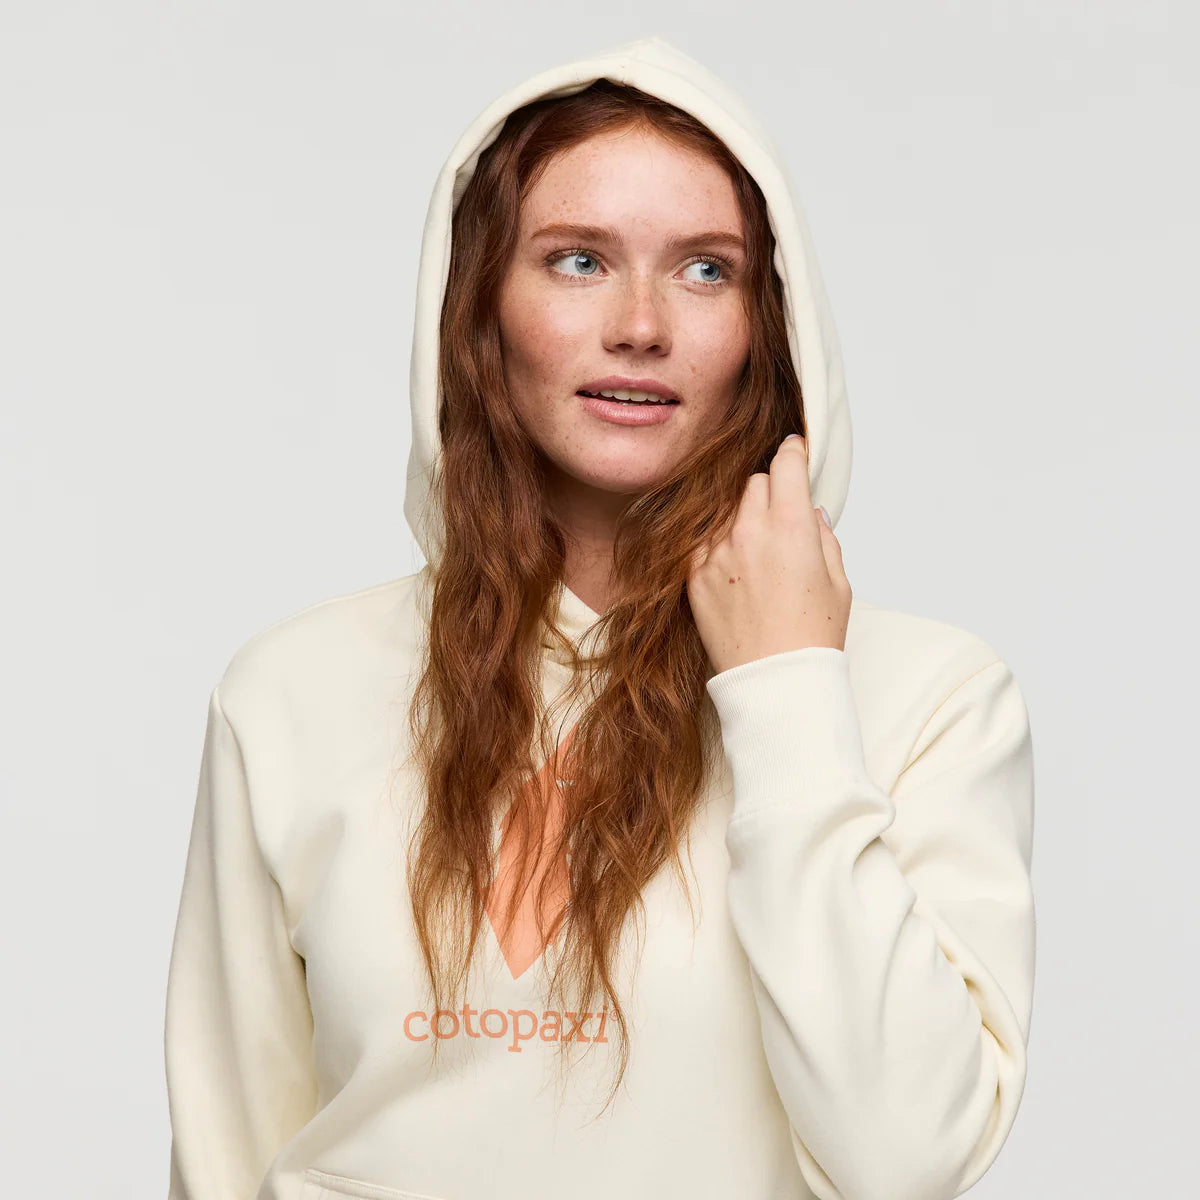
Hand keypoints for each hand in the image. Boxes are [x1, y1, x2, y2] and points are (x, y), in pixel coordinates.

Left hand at [686, 435, 851, 674]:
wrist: (774, 681)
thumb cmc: (811, 637)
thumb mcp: (837, 581)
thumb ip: (823, 536)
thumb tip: (810, 511)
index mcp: (791, 528)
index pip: (785, 464)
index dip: (793, 453)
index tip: (795, 453)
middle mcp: (749, 532)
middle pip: (754, 482)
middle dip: (770, 490)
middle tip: (782, 515)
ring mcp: (716, 552)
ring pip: (726, 509)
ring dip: (742, 516)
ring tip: (757, 548)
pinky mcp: (693, 574)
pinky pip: (702, 539)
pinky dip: (717, 542)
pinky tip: (733, 564)